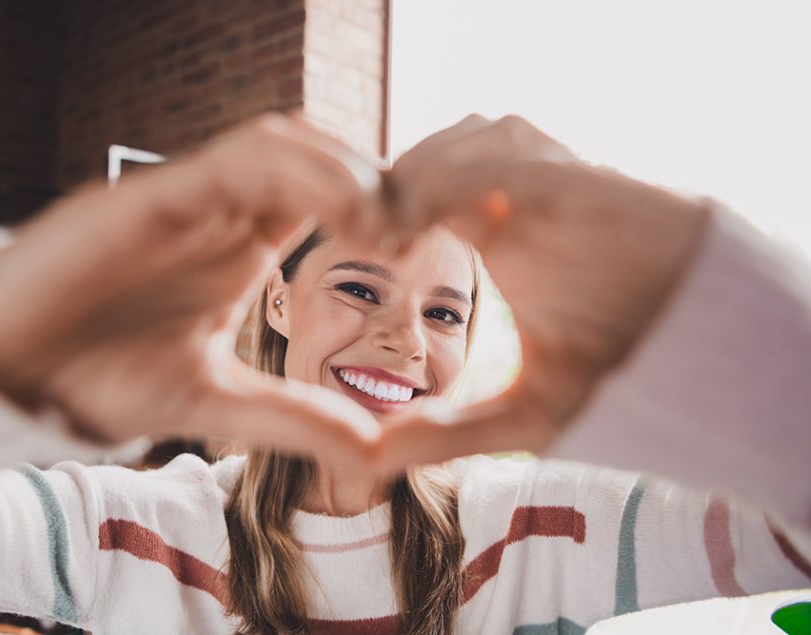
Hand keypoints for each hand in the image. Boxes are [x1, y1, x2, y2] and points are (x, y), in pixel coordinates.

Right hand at [0, 114, 385, 463]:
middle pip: (314, 155)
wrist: (10, 376)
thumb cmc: (100, 379)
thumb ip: (293, 418)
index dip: (379, 209)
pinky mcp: (149, 196)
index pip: (327, 195)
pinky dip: (291, 173)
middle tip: (411, 229)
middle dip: (372, 180)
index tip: (417, 248)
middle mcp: (221, 212)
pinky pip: (231, 161)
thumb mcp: (216, 403)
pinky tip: (332, 212)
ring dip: (340, 169)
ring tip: (378, 224)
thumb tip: (375, 449)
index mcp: (243, 245)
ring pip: (279, 144)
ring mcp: (186, 198)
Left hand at [378, 115, 709, 469]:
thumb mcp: (521, 411)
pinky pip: (491, 151)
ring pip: (446, 147)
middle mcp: (508, 194)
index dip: (367, 221)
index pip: (406, 199)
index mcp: (487, 233)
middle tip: (352, 237)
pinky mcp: (562, 168)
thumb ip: (448, 432)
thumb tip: (370, 459)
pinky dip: (447, 178)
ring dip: (409, 185)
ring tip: (388, 239)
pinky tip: (420, 225)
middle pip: (416, 163)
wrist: (691, 336)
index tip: (345, 256)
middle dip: (379, 195)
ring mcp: (537, 175)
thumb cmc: (616, 364)